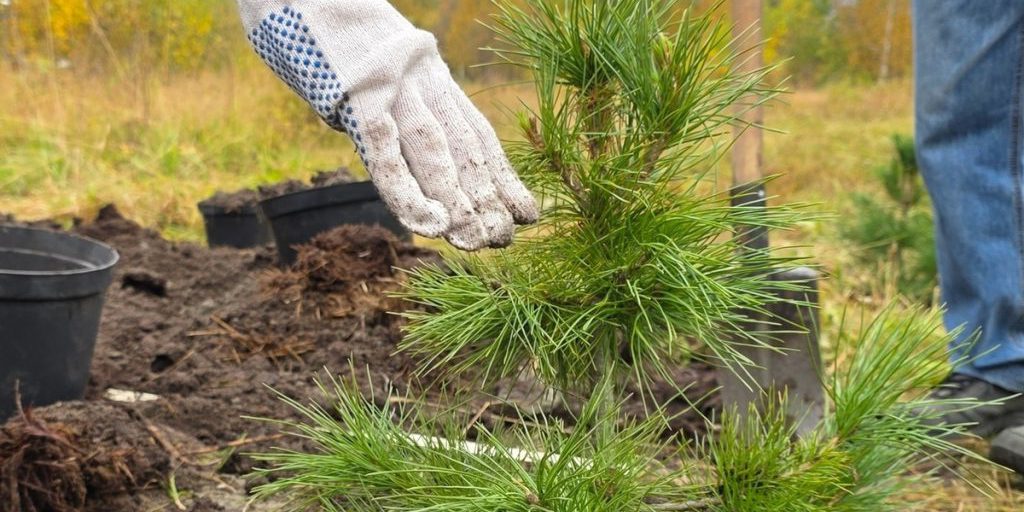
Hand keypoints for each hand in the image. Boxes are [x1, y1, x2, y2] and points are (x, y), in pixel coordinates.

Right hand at [236, 0, 537, 249]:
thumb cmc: (331, 39)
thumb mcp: (379, 75)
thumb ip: (397, 115)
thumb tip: (409, 166)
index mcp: (431, 76)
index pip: (475, 134)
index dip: (502, 177)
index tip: (526, 214)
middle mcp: (421, 81)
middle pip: (462, 148)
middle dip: (485, 198)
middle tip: (504, 239)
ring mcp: (392, 89)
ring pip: (434, 154)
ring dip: (457, 202)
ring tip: (478, 240)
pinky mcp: (358, 98)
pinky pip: (386, 155)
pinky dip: (408, 193)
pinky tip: (429, 225)